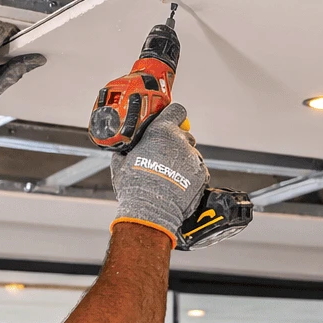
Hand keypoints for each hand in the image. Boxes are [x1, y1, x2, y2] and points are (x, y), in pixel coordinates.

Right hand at [110, 103, 205, 246]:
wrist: (151, 212)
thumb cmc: (134, 187)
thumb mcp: (121, 162)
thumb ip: (128, 148)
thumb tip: (125, 146)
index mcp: (161, 132)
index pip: (177, 111)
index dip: (173, 115)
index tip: (169, 121)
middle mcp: (181, 141)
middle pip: (184, 134)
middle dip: (175, 143)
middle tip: (162, 156)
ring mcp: (193, 158)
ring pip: (190, 154)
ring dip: (182, 161)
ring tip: (169, 176)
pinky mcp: (202, 175)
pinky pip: (197, 170)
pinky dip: (190, 176)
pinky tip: (177, 185)